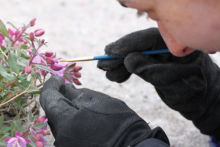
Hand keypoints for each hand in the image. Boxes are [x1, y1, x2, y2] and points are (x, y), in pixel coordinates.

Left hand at [40, 76, 168, 146]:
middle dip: (59, 98)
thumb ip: (78, 94)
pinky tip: (81, 116)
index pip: (48, 99)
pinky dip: (70, 121)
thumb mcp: (100, 102)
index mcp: (66, 124)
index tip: (57, 78)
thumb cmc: (120, 123)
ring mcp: (65, 146)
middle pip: (52, 112)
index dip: (51, 85)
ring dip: (65, 110)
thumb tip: (65, 88)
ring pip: (59, 122)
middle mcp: (60, 138)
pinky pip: (65, 132)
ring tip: (78, 102)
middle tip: (68, 87)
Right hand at [98, 27, 219, 138]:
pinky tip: (117, 76)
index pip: (146, 39)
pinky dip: (124, 70)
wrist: (200, 100)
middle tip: (103, 65)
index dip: (126, 44)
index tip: (109, 52)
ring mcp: (157, 56)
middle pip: (137, 46)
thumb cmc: (193, 91)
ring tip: (109, 74)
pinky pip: (135, 64)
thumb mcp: (174, 83)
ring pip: (134, 56)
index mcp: (174, 46)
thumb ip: (152, 71)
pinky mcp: (152, 65)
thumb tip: (128, 60)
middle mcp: (164, 47)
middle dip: (118, 56)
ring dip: (119, 65)